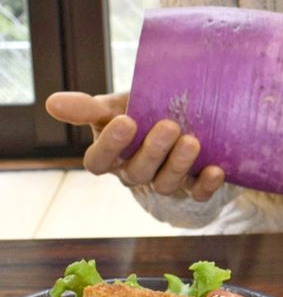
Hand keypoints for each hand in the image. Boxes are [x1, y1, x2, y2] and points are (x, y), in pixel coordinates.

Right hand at [44, 91, 224, 201]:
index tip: (125, 122)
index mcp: (111, 157)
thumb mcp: (114, 107)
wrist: (176, 119)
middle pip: (138, 172)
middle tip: (168, 126)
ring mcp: (164, 182)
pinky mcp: (191, 188)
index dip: (110, 145)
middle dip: (153, 151)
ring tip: (191, 142)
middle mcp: (135, 174)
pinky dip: (207, 184)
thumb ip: (87, 108)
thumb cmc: (137, 113)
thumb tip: (52, 103)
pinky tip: (217, 169)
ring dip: (179, 164)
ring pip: (166, 184)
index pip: (99, 161)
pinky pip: (198, 193)